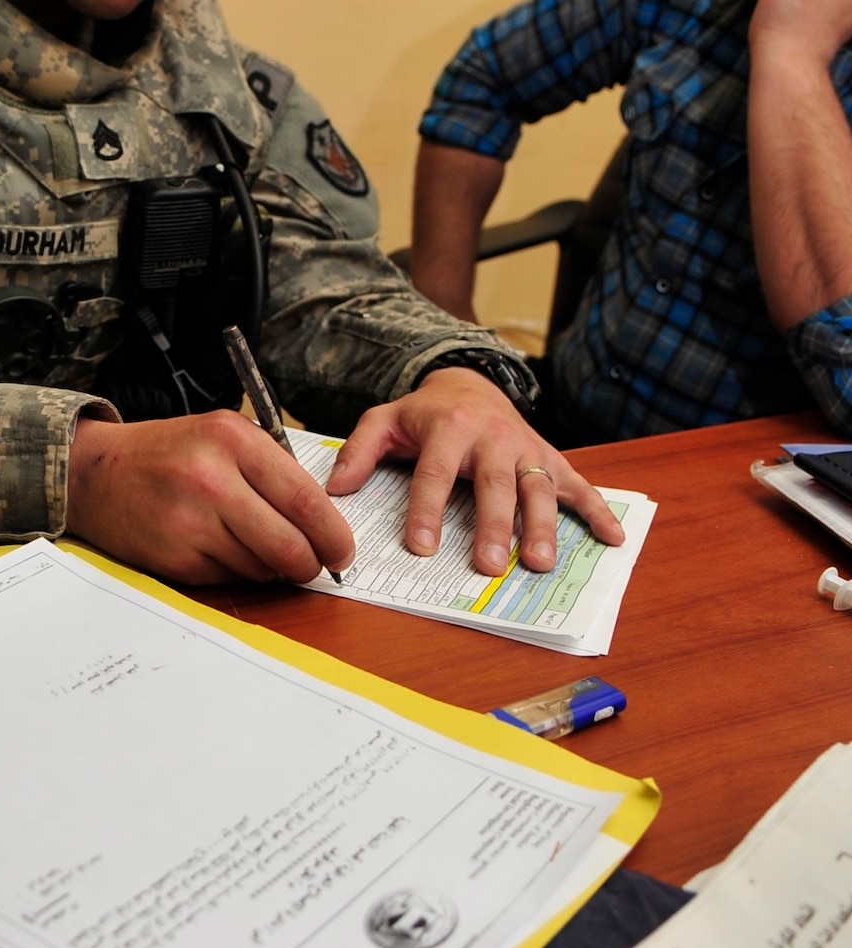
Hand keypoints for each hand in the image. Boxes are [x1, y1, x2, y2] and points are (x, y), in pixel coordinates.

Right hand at [66, 410, 355, 585]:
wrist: (94, 473)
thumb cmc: (167, 455)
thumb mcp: (219, 437)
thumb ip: (270, 471)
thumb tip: (322, 525)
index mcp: (231, 439)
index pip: (305, 498)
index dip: (333, 533)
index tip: (344, 551)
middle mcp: (211, 479)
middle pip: (289, 543)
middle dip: (311, 564)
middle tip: (315, 567)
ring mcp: (190, 522)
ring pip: (261, 567)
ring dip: (269, 567)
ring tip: (249, 544)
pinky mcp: (174, 558)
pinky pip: (228, 578)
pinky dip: (233, 571)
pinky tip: (213, 548)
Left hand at [325, 368, 623, 573]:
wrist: (470, 383)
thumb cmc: (424, 413)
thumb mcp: (384, 420)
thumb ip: (359, 451)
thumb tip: (335, 489)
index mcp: (449, 428)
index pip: (435, 473)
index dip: (427, 510)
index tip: (422, 548)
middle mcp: (493, 437)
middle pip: (494, 484)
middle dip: (493, 526)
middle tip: (489, 565)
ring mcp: (526, 449)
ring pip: (538, 487)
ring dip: (542, 526)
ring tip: (539, 563)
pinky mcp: (550, 459)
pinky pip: (578, 485)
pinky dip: (598, 512)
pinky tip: (613, 539)